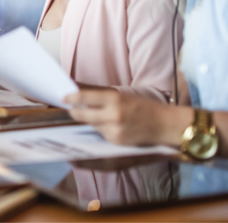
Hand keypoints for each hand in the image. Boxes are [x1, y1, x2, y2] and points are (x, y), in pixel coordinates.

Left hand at [65, 90, 190, 146]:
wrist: (164, 124)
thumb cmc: (142, 106)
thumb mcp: (121, 94)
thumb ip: (97, 92)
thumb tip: (74, 86)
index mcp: (115, 99)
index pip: (85, 98)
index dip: (71, 98)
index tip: (63, 97)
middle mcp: (113, 115)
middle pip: (81, 115)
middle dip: (74, 112)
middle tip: (72, 107)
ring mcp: (114, 130)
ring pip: (90, 125)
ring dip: (90, 120)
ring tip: (102, 114)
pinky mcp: (116, 142)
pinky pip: (100, 134)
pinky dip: (101, 129)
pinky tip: (113, 125)